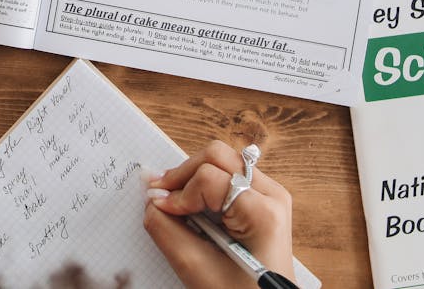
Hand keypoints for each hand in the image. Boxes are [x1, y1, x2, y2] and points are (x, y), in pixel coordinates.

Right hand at [144, 141, 294, 287]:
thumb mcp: (196, 268)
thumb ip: (167, 230)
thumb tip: (151, 200)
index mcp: (263, 212)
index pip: (209, 178)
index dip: (179, 192)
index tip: (161, 209)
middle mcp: (272, 194)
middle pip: (217, 156)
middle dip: (183, 174)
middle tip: (159, 194)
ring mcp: (270, 193)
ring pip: (222, 160)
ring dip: (192, 176)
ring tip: (174, 199)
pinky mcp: (262, 198)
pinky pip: (227, 174)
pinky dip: (203, 184)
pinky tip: (191, 203)